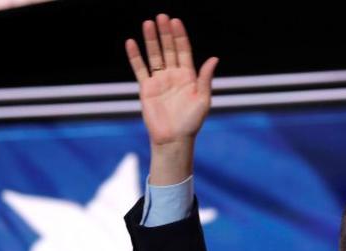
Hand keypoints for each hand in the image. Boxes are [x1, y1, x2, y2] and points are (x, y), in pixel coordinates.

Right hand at [125, 14, 217, 183]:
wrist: (173, 140)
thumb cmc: (191, 123)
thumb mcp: (203, 100)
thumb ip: (205, 79)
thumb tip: (214, 58)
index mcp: (189, 77)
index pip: (183, 51)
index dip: (180, 36)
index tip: (175, 21)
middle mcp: (174, 76)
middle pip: (168, 49)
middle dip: (165, 33)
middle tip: (161, 16)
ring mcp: (159, 81)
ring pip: (154, 55)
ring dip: (151, 40)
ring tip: (147, 23)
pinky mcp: (146, 88)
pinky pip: (140, 69)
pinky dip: (135, 56)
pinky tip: (132, 42)